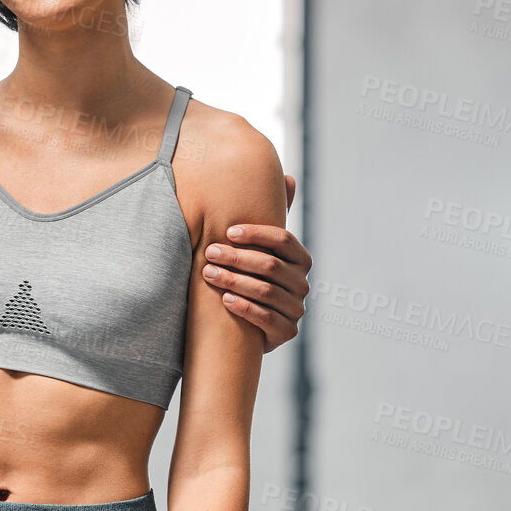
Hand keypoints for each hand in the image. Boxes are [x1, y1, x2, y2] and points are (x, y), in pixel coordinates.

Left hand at [203, 175, 309, 352]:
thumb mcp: (259, 247)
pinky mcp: (286, 333)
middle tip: (208, 252)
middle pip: (271, 266)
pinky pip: (267, 320)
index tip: (227, 231)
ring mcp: (296, 309)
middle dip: (237, 257)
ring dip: (234, 281)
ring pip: (266, 291)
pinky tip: (224, 301)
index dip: (256, 234)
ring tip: (208, 274)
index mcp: (300, 259)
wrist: (243, 324)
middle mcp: (302, 284)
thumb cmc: (249, 275)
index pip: (284, 240)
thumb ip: (272, 216)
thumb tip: (289, 177)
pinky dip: (245, 308)